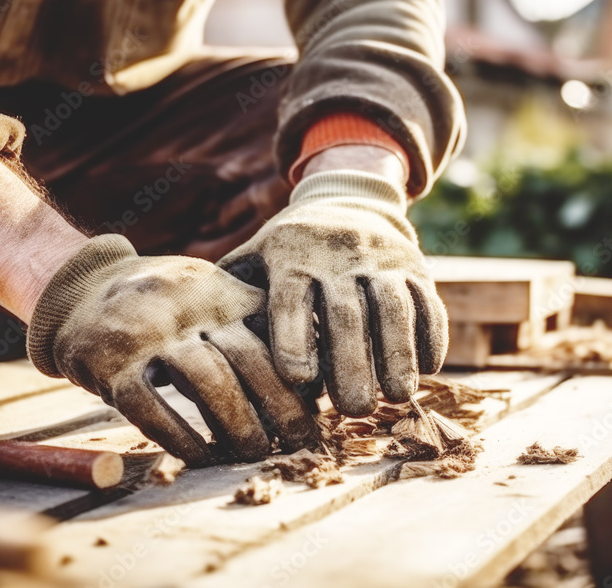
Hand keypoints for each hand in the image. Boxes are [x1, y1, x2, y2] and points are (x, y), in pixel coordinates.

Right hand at [27, 235, 317, 464]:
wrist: (82, 288)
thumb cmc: (168, 304)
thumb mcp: (213, 295)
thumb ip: (256, 323)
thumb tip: (317, 372)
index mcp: (219, 291)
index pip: (272, 332)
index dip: (299, 374)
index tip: (320, 409)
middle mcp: (187, 306)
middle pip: (247, 359)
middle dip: (281, 405)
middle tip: (300, 439)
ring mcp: (146, 333)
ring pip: (208, 384)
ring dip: (238, 426)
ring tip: (256, 452)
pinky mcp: (108, 364)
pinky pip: (153, 409)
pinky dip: (183, 439)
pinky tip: (203, 457)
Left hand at [219, 170, 447, 416]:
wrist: (350, 201)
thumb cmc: (290, 252)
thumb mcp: (256, 260)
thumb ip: (230, 300)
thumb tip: (180, 356)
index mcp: (292, 254)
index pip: (291, 296)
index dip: (295, 337)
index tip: (298, 382)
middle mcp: (339, 253)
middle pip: (347, 310)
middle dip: (353, 361)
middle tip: (354, 409)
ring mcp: (382, 258)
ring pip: (394, 307)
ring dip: (398, 353)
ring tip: (396, 397)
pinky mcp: (417, 266)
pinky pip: (428, 301)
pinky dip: (431, 336)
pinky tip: (427, 371)